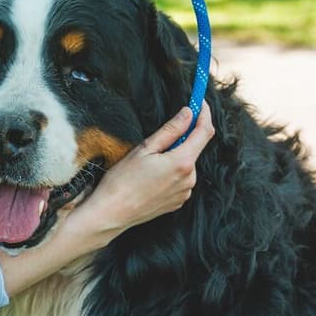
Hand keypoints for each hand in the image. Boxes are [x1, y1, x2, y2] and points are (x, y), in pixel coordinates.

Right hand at [0, 103, 214, 298]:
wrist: (111, 213)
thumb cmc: (122, 180)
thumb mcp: (144, 148)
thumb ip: (171, 130)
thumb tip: (188, 113)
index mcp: (182, 162)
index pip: (204, 132)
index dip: (203, 113)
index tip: (199, 101)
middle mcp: (189, 178)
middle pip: (194, 148)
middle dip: (182, 137)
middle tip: (159, 135)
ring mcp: (185, 192)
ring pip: (186, 164)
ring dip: (174, 156)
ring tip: (148, 162)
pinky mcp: (178, 202)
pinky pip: (180, 179)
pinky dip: (171, 171)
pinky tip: (150, 176)